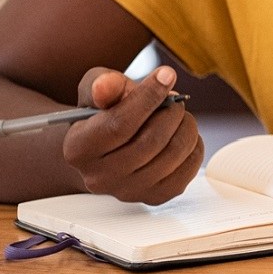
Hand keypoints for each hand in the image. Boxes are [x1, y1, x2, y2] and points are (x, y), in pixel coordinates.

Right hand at [63, 66, 203, 204]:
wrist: (106, 150)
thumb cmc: (103, 114)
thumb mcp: (96, 90)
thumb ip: (103, 84)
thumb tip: (106, 85)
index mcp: (78, 149)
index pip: (119, 125)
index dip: (148, 97)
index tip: (167, 75)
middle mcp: (98, 177)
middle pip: (150, 142)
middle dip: (171, 113)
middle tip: (175, 100)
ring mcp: (127, 192)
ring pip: (172, 156)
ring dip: (186, 127)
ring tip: (179, 116)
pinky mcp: (153, 198)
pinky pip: (187, 172)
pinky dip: (194, 148)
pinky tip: (182, 135)